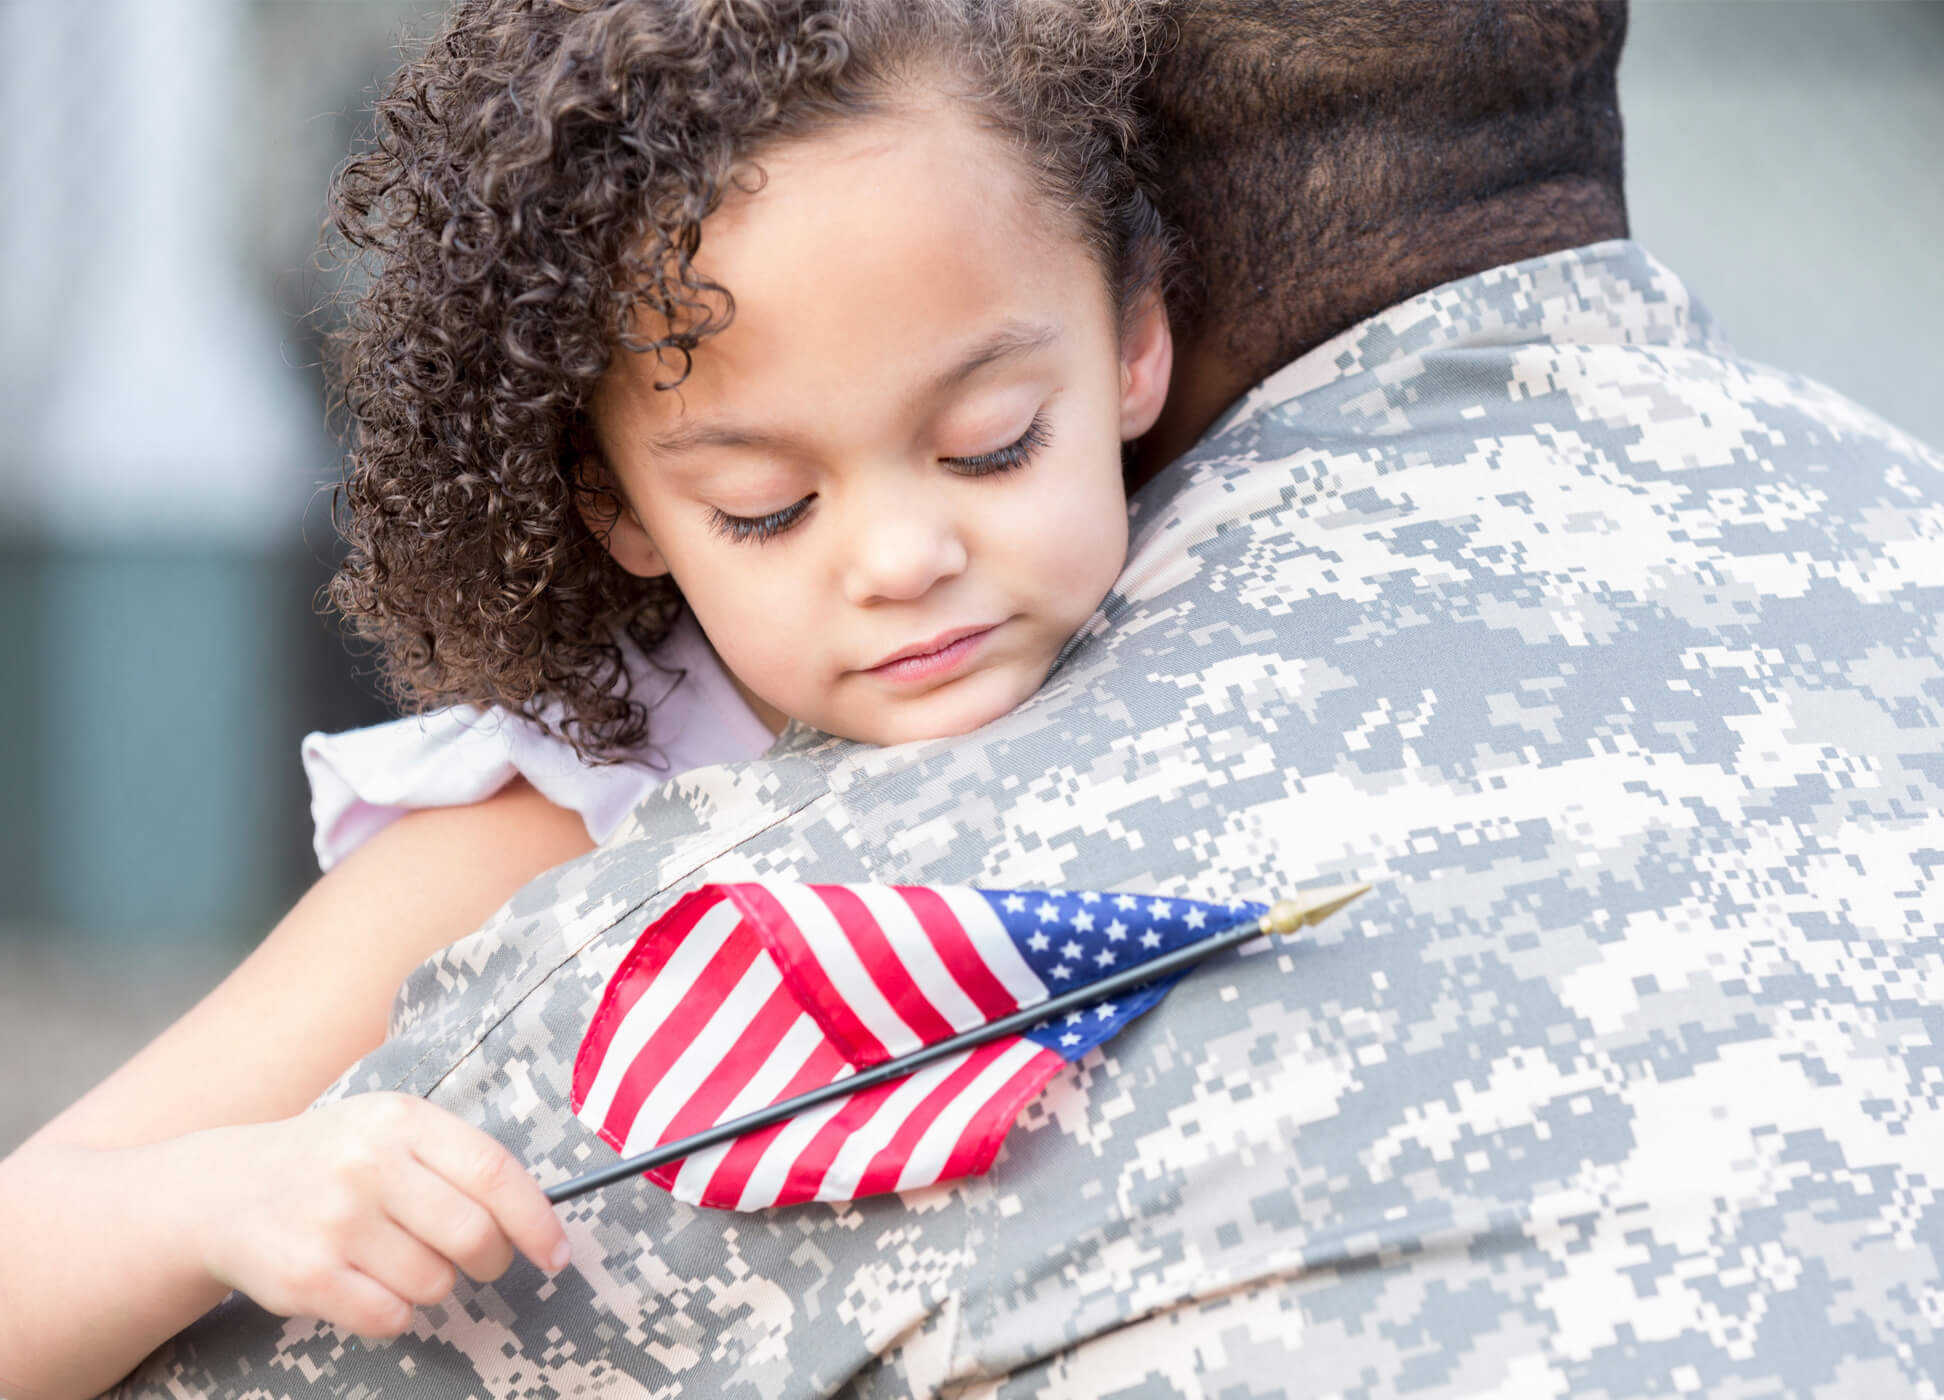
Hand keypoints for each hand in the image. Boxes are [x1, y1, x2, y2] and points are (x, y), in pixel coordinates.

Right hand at [185, 1093, 569, 1337]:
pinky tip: (367, 1283)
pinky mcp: (306, 1275)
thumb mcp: (388, 1130)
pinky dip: (394, 1312)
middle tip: (481, 1261)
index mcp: (400, 1119)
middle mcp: (366, 1163)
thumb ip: (457, 1161)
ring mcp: (333, 1220)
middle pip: (474, 1236)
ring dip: (433, 1284)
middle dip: (491, 1260)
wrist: (222, 1190)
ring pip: (434, 1283)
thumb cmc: (331, 1160)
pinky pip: (391, 1317)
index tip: (558, 1254)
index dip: (537, 1220)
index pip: (494, 1171)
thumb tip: (538, 1217)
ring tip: (399, 1258)